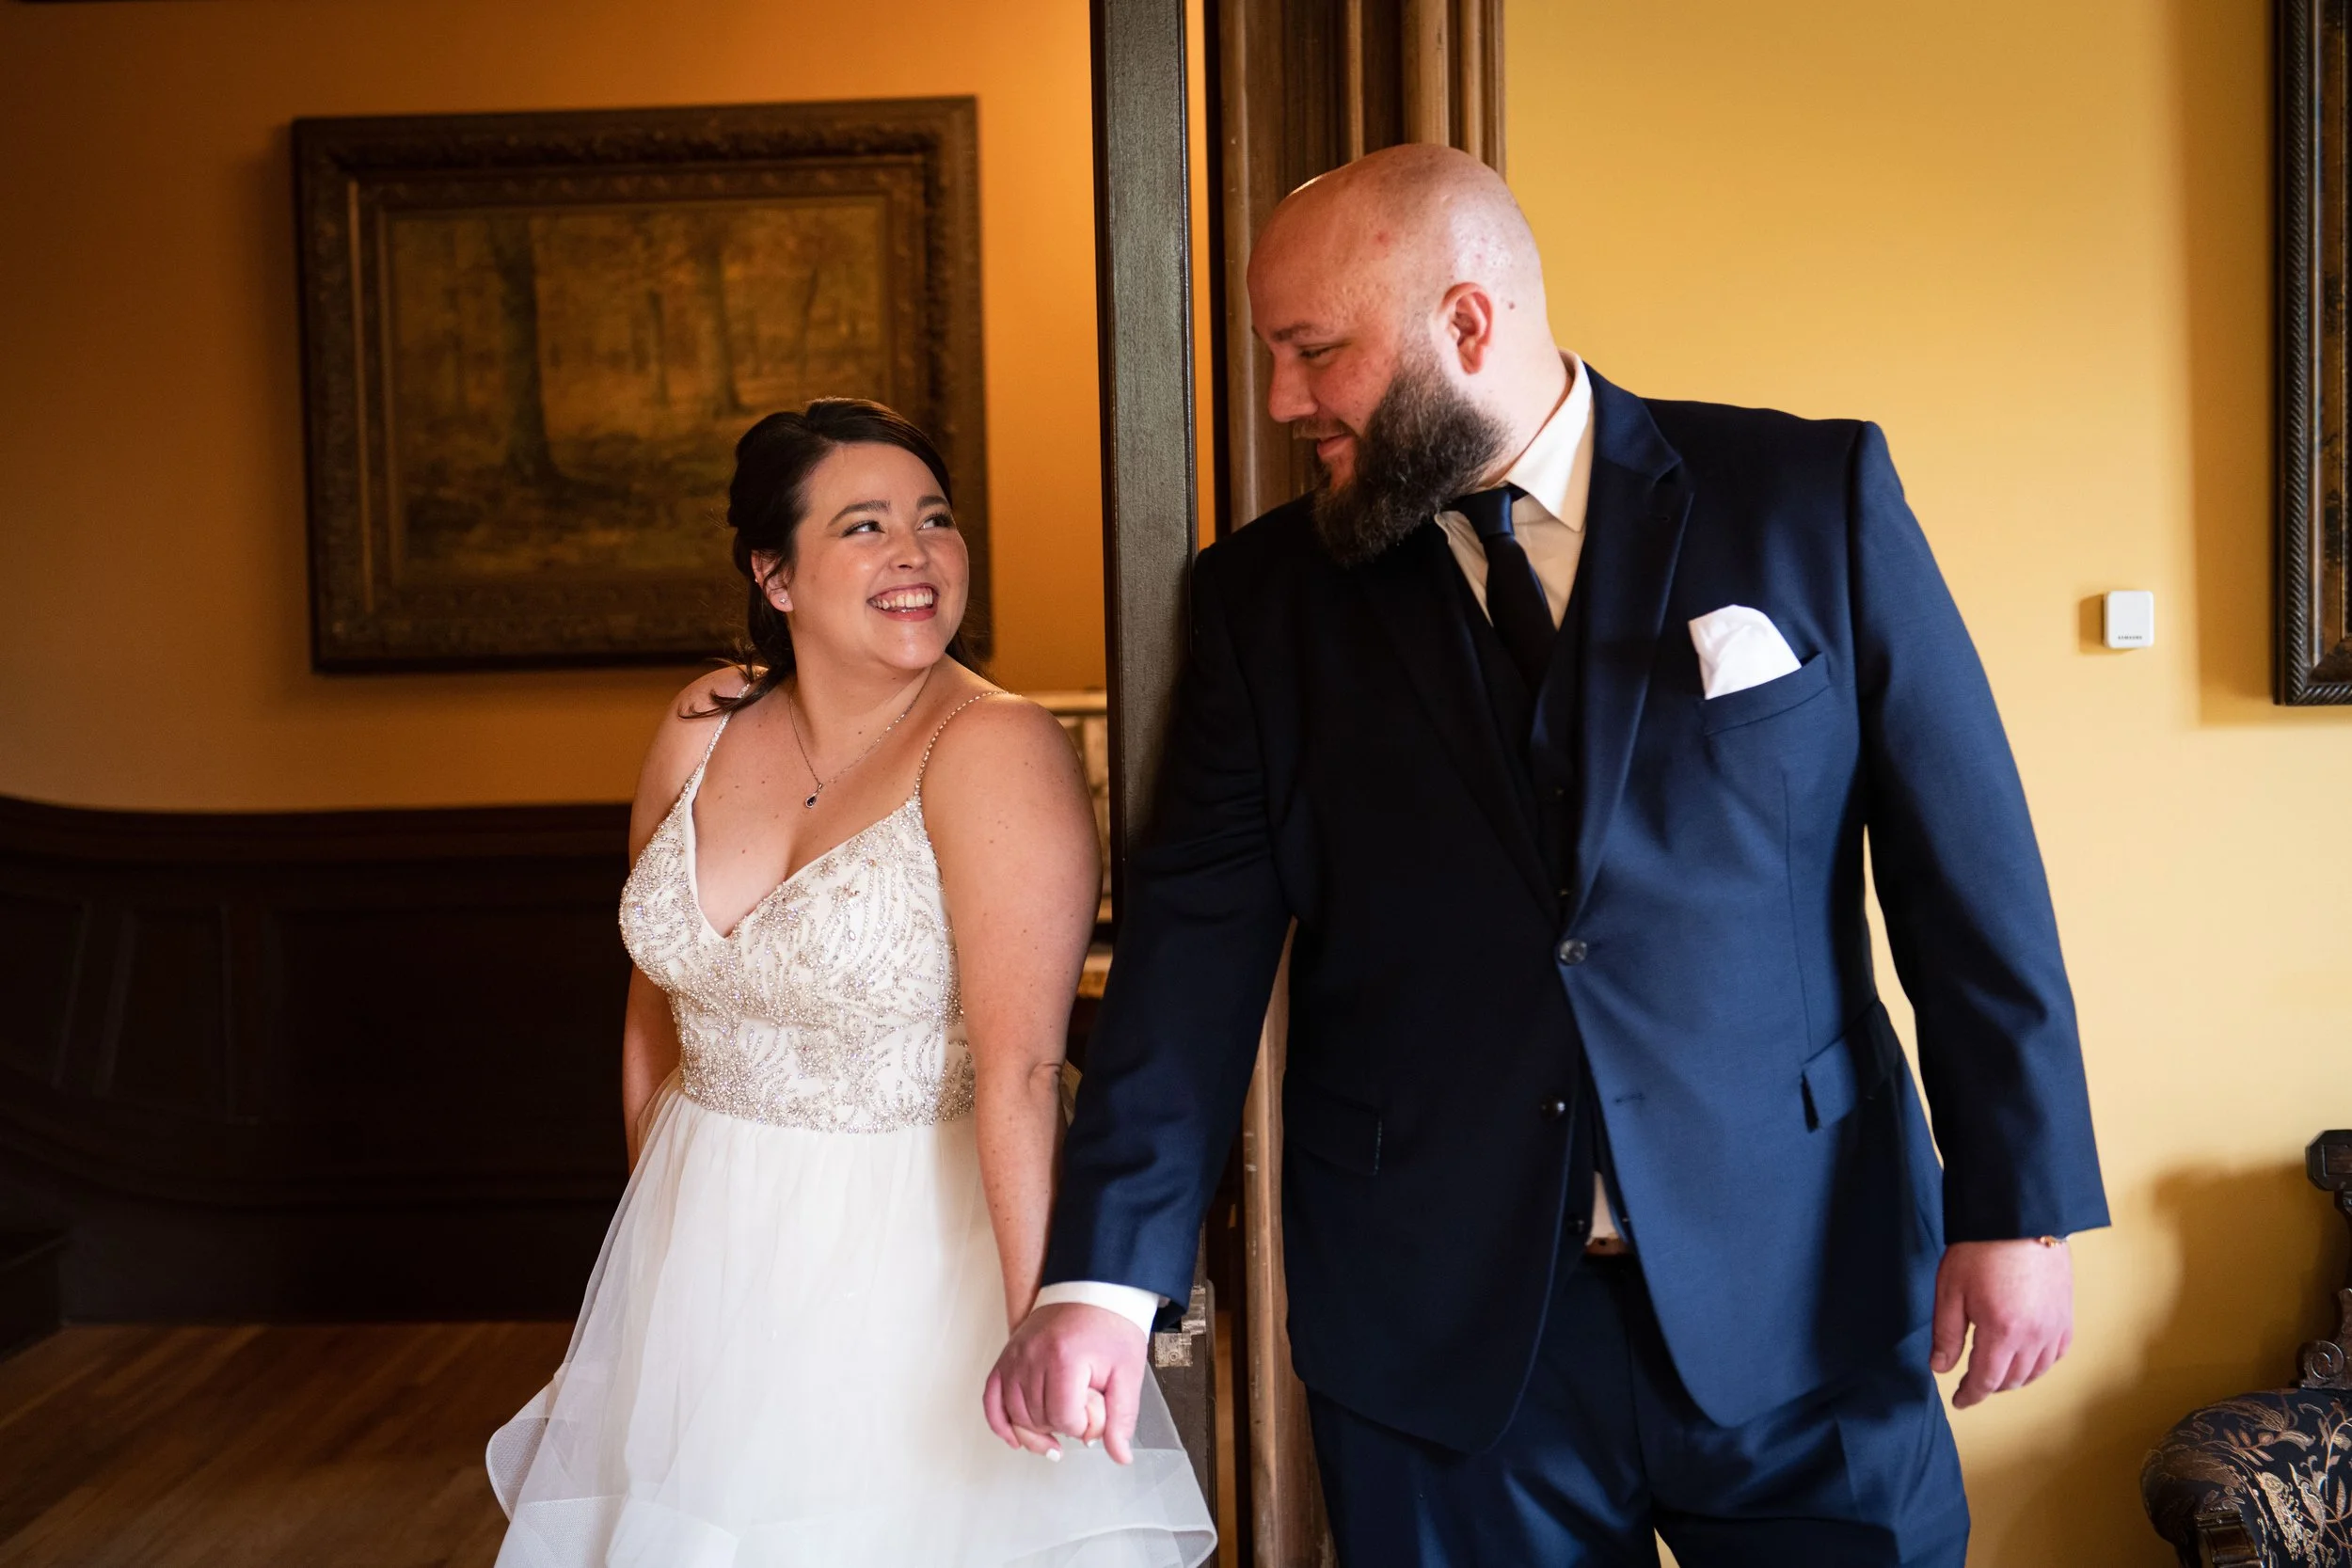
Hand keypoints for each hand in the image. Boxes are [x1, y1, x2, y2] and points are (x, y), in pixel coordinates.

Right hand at [985, 1302, 1147, 1464]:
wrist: (1092, 1291)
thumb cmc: (1110, 1327)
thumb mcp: (1127, 1371)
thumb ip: (1122, 1416)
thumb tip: (1120, 1455)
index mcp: (1064, 1358)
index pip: (1065, 1419)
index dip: (1084, 1426)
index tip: (1097, 1412)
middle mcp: (1032, 1357)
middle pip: (1040, 1420)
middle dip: (1064, 1426)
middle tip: (1083, 1410)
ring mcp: (1015, 1356)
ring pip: (1016, 1415)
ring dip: (1037, 1429)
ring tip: (1059, 1426)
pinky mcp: (1006, 1357)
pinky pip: (991, 1399)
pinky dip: (1001, 1423)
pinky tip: (1015, 1438)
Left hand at [1930, 1238, 2073, 1407]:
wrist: (2019, 1217)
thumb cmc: (1980, 1250)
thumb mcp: (1950, 1291)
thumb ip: (1946, 1335)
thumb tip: (1940, 1368)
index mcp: (2002, 1332)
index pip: (1986, 1381)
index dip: (1970, 1395)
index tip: (1959, 1401)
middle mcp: (2034, 1337)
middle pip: (2012, 1380)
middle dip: (1990, 1386)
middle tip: (1972, 1384)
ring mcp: (2055, 1327)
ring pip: (2037, 1371)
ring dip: (2015, 1379)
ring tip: (1996, 1373)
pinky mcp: (2066, 1315)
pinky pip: (2057, 1354)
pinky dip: (2040, 1364)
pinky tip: (2027, 1358)